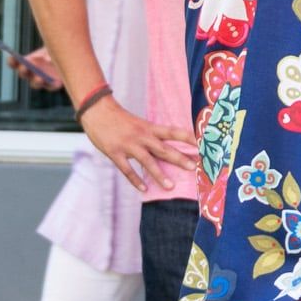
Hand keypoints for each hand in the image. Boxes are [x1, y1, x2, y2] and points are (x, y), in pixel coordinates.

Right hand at [3, 46, 62, 90]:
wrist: (65, 54)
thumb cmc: (54, 48)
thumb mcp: (51, 47)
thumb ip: (48, 52)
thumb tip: (48, 59)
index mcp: (26, 62)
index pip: (15, 63)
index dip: (12, 61)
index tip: (12, 57)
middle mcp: (31, 72)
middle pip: (23, 74)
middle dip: (23, 70)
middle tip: (24, 67)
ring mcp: (41, 79)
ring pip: (35, 83)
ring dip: (36, 81)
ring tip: (39, 78)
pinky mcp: (52, 84)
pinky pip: (51, 86)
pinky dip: (53, 85)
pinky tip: (57, 82)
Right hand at [80, 101, 199, 195]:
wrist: (97, 111)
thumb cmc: (120, 119)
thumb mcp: (140, 124)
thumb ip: (153, 136)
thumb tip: (170, 148)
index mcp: (150, 128)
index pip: (174, 132)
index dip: (188, 138)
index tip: (203, 145)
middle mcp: (142, 136)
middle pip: (164, 148)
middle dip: (180, 158)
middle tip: (194, 167)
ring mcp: (128, 145)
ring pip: (147, 161)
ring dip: (159, 174)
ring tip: (170, 187)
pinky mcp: (115, 153)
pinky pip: (127, 169)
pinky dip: (135, 179)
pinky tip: (144, 189)